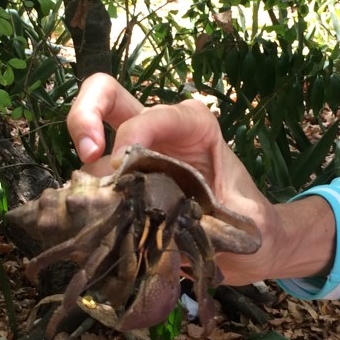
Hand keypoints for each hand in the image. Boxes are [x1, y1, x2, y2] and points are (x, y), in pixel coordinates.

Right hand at [67, 73, 335, 284]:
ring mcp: (137, 154)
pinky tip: (97, 224)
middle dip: (84, 115)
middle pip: (106, 93)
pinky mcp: (123, 182)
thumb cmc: (254, 225)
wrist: (254, 245)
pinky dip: (87, 198)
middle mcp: (160, 131)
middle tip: (87, 155)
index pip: (153, 114)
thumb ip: (217, 222)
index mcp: (195, 125)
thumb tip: (170, 228)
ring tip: (97, 215)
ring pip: (92, 142)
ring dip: (86, 177)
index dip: (133, 134)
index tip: (121, 168)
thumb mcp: (247, 220)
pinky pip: (93, 180)